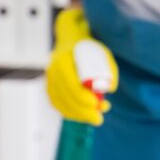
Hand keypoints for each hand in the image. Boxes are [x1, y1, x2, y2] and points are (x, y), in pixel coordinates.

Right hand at [45, 8, 117, 124]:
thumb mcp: (103, 53)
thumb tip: (111, 89)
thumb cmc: (89, 48)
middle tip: (99, 119)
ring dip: (78, 114)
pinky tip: (83, 115)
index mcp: (64, 59)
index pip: (71, 84)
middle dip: (83, 111)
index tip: (96, 104)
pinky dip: (70, 112)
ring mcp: (49, 79)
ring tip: (95, 117)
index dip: (83, 98)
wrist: (71, 41)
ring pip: (60, 103)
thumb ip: (109, 69)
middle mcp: (52, 70)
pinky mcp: (50, 87)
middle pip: (65, 97)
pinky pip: (57, 104)